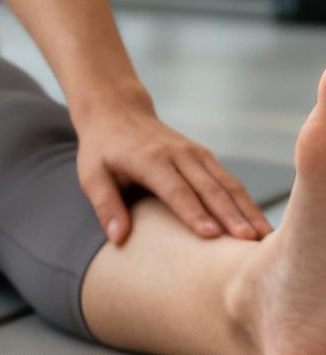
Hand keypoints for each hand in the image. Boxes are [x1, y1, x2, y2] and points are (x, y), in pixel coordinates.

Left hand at [74, 102, 271, 244]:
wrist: (118, 112)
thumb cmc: (102, 151)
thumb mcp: (91, 176)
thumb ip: (105, 206)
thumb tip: (118, 238)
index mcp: (149, 159)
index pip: (175, 190)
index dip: (193, 213)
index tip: (210, 235)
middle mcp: (178, 154)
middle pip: (209, 188)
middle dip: (230, 215)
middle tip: (248, 242)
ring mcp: (196, 154)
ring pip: (227, 184)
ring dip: (246, 209)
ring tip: (263, 237)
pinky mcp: (205, 157)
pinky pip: (230, 181)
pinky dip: (245, 201)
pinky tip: (257, 222)